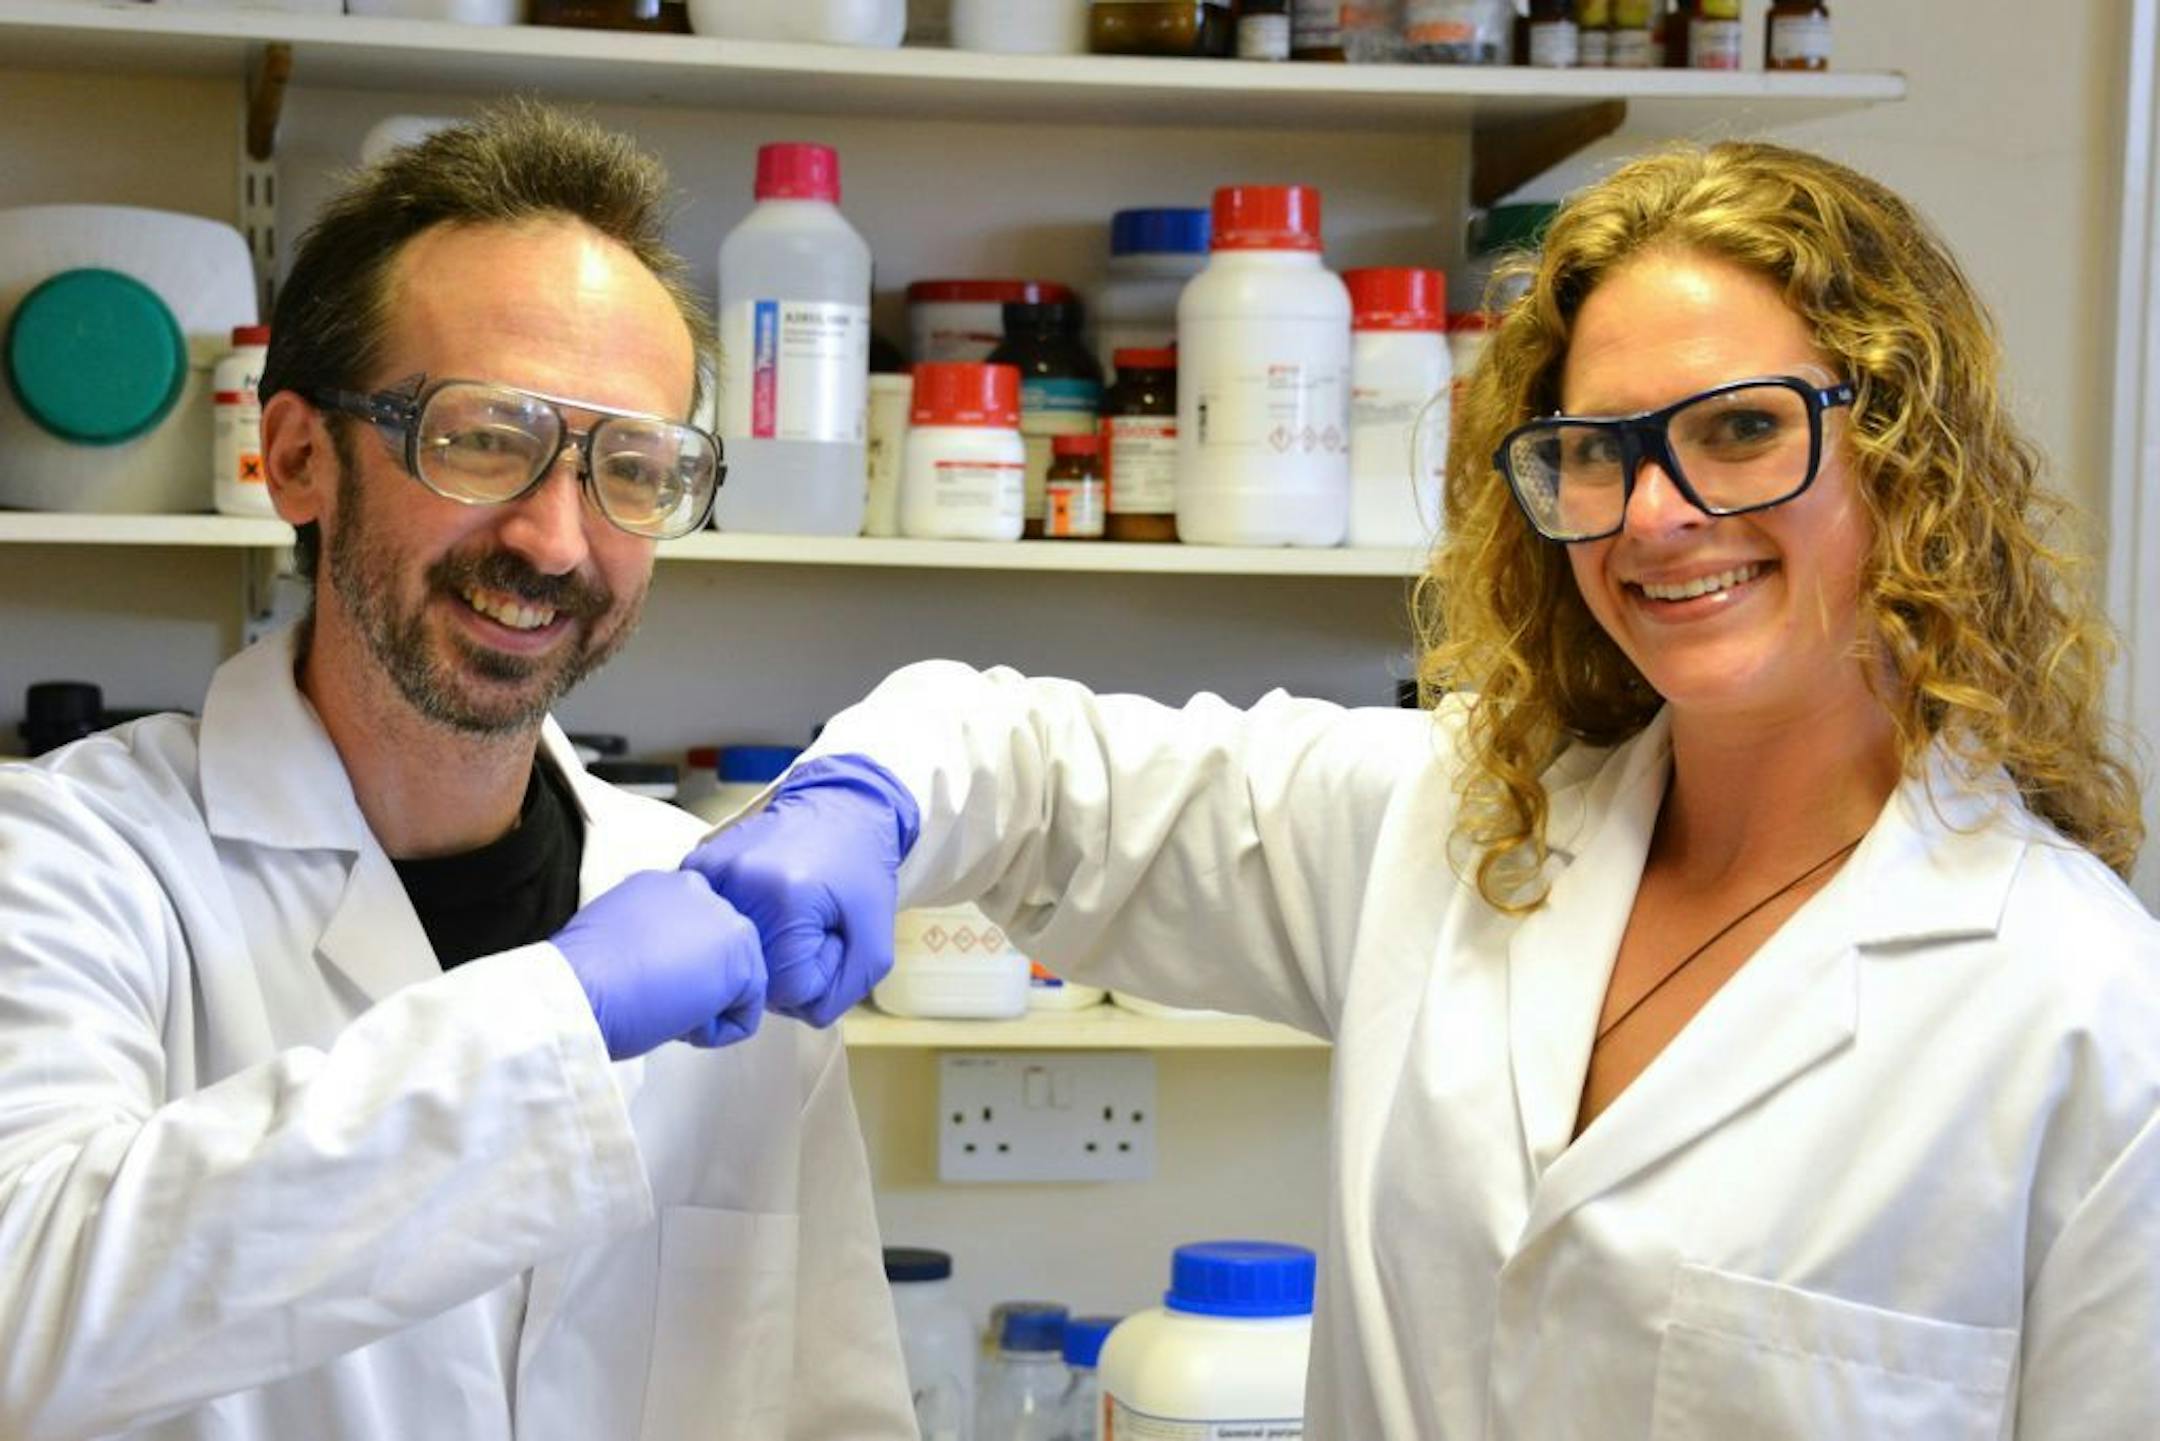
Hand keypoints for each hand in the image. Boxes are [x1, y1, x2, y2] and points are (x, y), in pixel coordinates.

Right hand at [551, 870, 767, 1060]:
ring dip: (704, 1008)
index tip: (644, 981)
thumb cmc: (581, 975)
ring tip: (661, 1008)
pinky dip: (713, 1033)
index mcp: (663, 883)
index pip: (692, 930)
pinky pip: (744, 1015)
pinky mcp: (741, 961)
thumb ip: (649, 934)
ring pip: (737, 981)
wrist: (578, 989)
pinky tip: (677, 1023)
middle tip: (655, 999)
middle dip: (696, 984)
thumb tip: (665, 961)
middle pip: (720, 952)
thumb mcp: (614, 932)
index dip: (673, 966)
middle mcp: (698, 891)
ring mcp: (725, 921)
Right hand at [679, 755, 919, 1027]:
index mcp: (787, 899)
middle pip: (756, 977)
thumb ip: (843, 992)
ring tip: (787, 909)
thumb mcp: (876, 942)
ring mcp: (712, 872)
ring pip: (732, 956)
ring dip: (763, 947)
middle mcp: (739, 883)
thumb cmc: (862, 870)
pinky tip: (762, 901)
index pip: (790, 990)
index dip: (821, 971)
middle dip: (790, 965)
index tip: (832, 934)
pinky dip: (739, 925)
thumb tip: (797, 1011)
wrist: (840, 806)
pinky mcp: (698, 865)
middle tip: (812, 922)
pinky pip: (713, 926)